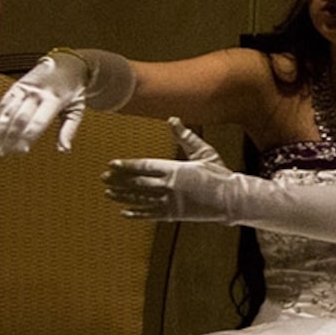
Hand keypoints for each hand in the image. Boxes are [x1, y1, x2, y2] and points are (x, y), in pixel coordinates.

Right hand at [0, 47, 134, 155]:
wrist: (67, 64)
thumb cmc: (73, 91)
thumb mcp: (77, 110)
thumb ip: (69, 129)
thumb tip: (64, 150)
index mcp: (53, 100)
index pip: (37, 122)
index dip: (27, 137)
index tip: (21, 151)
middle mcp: (37, 93)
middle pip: (19, 118)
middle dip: (9, 137)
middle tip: (2, 154)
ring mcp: (25, 88)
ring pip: (7, 111)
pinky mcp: (16, 86)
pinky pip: (3, 103)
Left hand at [102, 121, 236, 219]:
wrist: (232, 199)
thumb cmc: (220, 174)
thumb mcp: (204, 152)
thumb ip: (186, 137)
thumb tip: (173, 119)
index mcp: (174, 169)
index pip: (144, 166)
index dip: (126, 166)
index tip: (112, 164)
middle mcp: (168, 186)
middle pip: (137, 183)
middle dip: (118, 180)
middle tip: (103, 178)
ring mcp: (170, 202)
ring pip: (140, 199)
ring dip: (122, 196)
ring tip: (108, 194)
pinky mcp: (174, 215)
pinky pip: (150, 214)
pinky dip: (136, 213)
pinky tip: (124, 212)